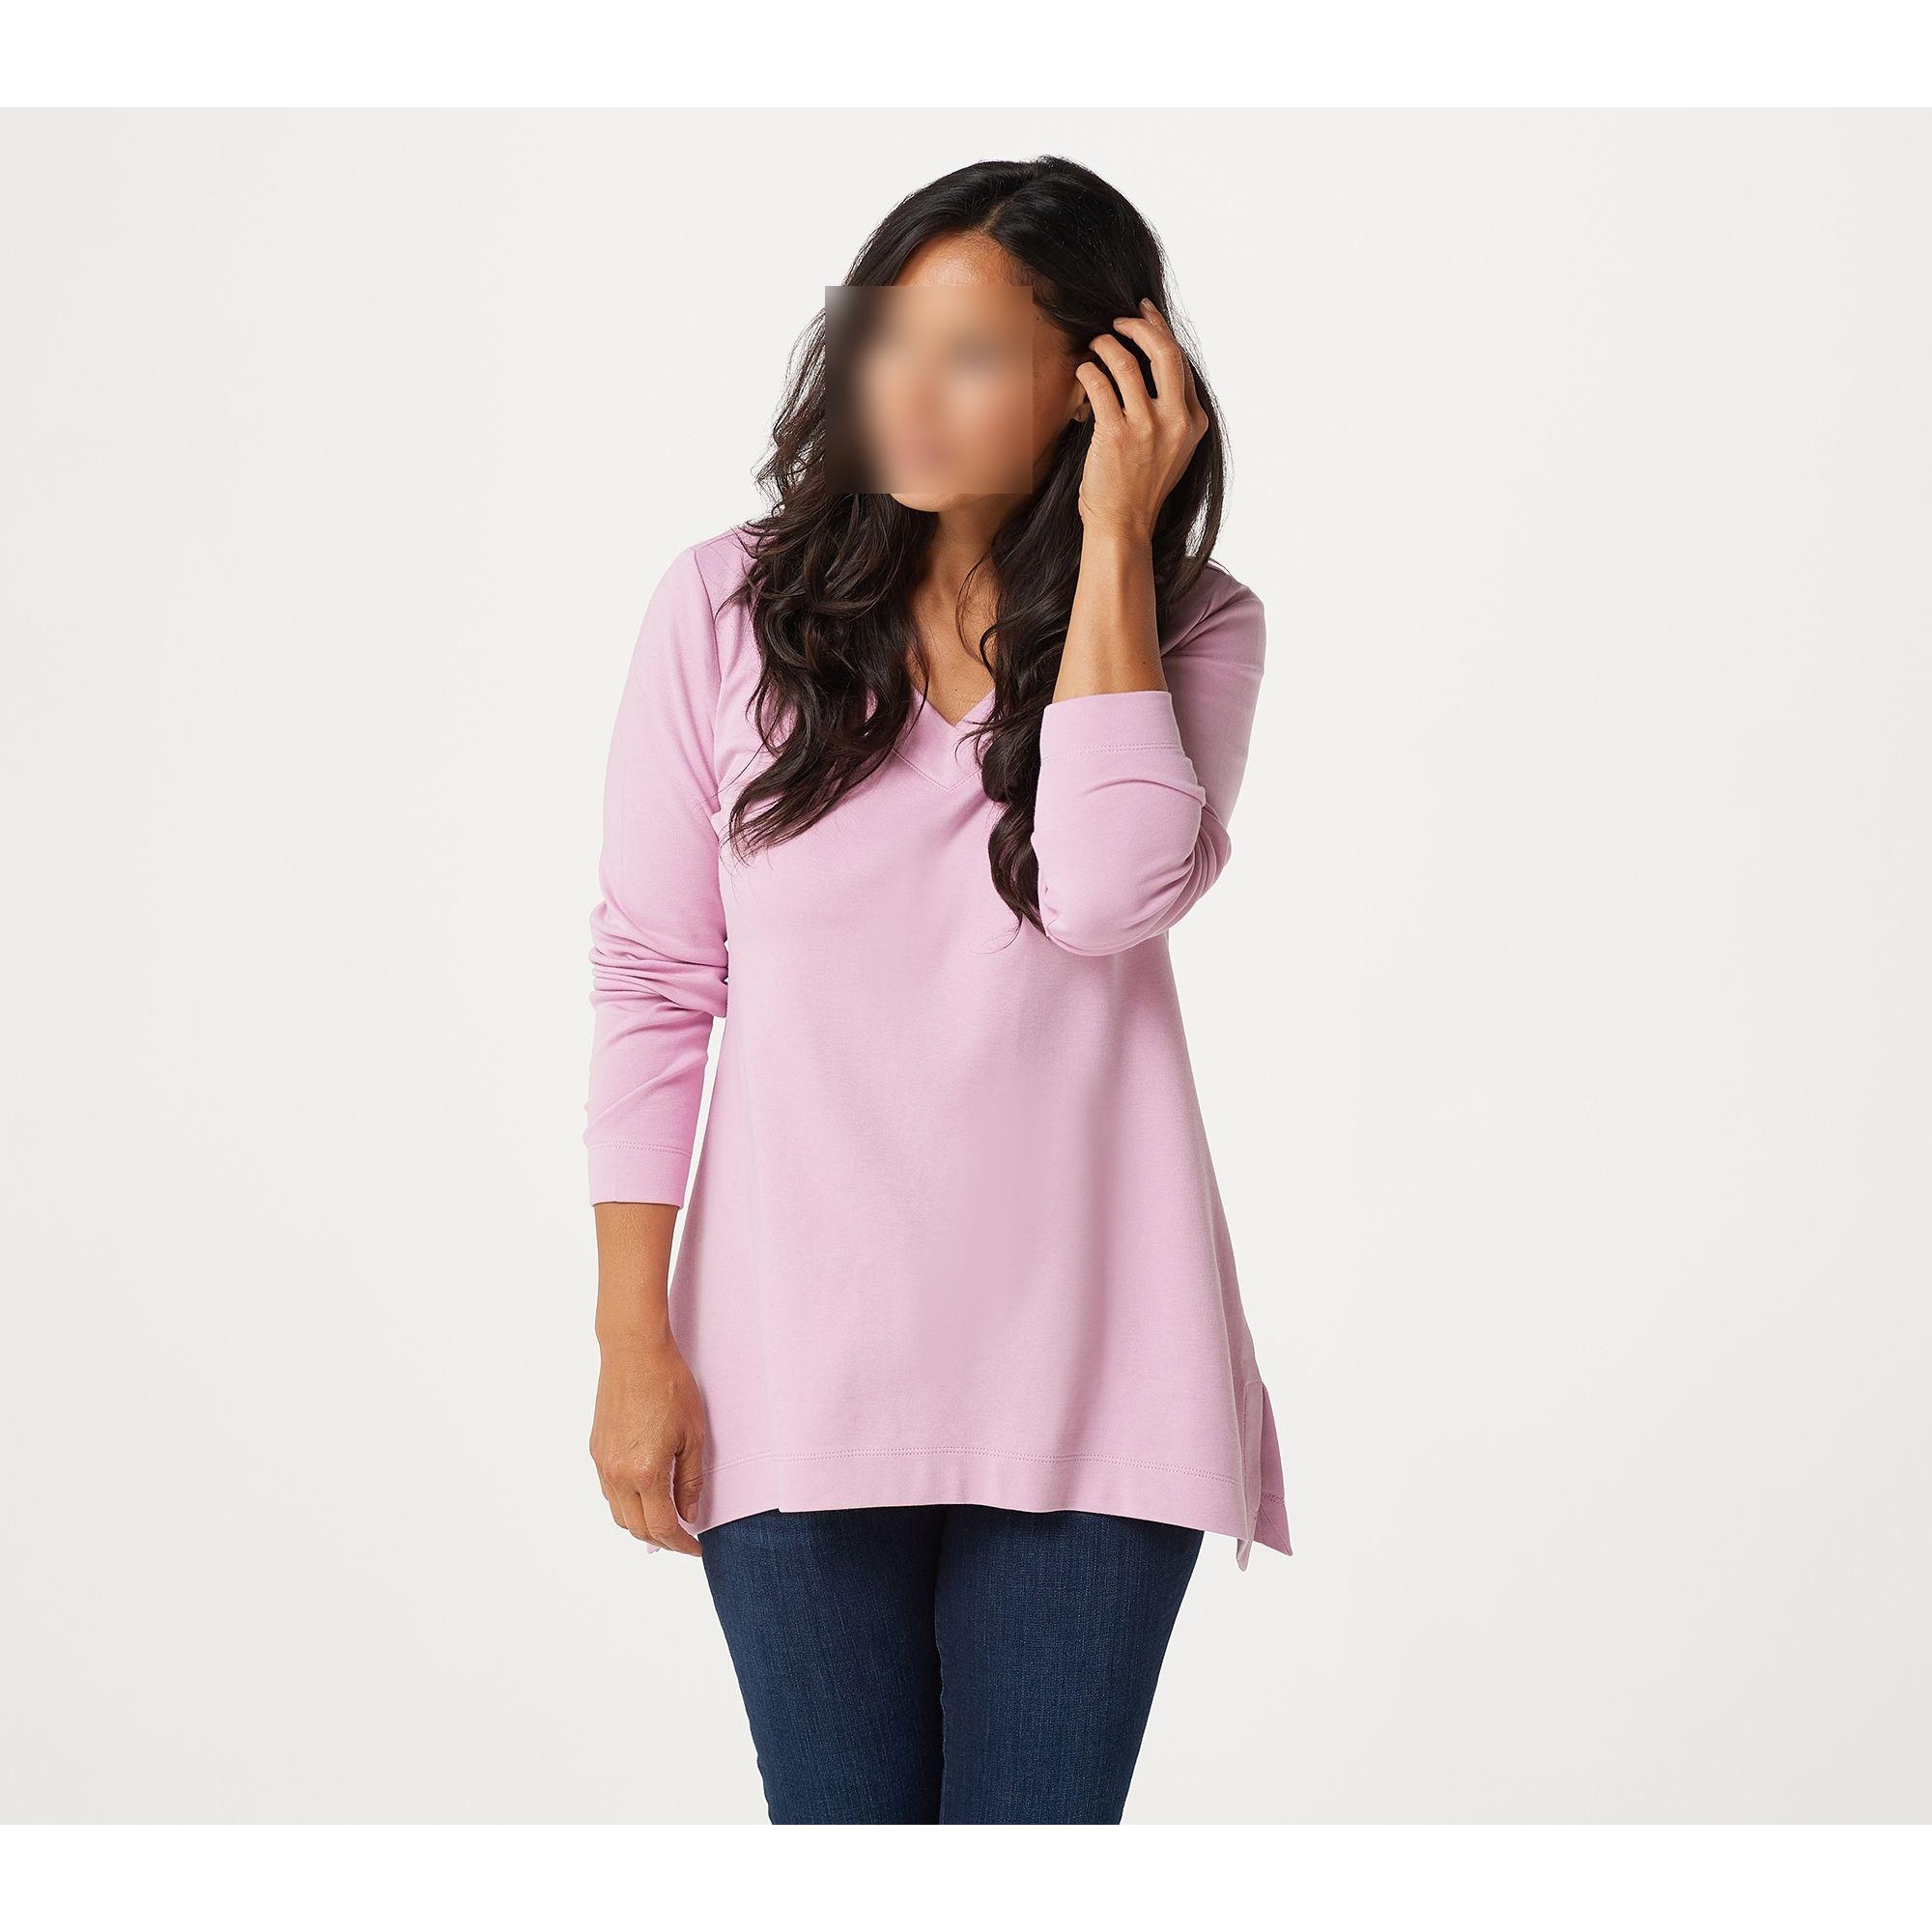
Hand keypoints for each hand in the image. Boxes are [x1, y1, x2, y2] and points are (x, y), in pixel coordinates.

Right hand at [590, 1335, 705, 1553]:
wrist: (634, 1353)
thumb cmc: (669, 1387)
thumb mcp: (692, 1435)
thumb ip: (690, 1481)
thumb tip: (688, 1515)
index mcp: (645, 1473)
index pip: (661, 1527)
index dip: (681, 1545)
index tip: (696, 1549)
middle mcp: (618, 1474)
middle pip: (636, 1528)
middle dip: (661, 1541)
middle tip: (684, 1538)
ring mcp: (603, 1463)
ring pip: (619, 1514)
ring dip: (641, 1525)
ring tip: (665, 1520)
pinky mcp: (596, 1450)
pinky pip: (609, 1492)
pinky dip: (627, 1504)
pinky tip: (644, 1495)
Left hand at [1073, 298, 1208, 543]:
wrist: (1123, 524)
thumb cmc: (1140, 486)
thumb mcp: (1172, 449)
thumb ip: (1171, 412)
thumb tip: (1152, 365)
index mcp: (1195, 423)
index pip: (1180, 363)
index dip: (1160, 331)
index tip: (1144, 315)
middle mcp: (1176, 423)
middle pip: (1165, 352)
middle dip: (1140, 326)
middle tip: (1118, 321)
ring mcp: (1147, 429)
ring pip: (1127, 363)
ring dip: (1107, 345)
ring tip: (1095, 343)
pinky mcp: (1116, 436)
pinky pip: (1100, 385)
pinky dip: (1088, 370)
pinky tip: (1083, 369)